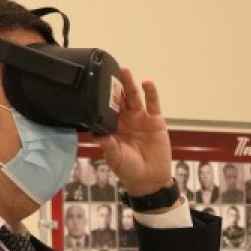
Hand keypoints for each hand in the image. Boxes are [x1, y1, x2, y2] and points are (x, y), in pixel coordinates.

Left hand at [94, 67, 172, 196]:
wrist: (149, 180)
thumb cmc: (128, 170)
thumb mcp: (114, 158)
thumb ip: (107, 145)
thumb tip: (96, 135)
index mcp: (113, 126)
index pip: (106, 108)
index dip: (101, 97)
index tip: (94, 85)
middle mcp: (126, 119)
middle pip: (119, 98)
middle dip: (113, 86)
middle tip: (107, 71)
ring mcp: (141, 118)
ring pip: (134, 97)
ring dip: (129, 84)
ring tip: (124, 70)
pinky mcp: (156, 121)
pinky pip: (153, 104)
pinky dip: (151, 93)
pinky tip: (147, 83)